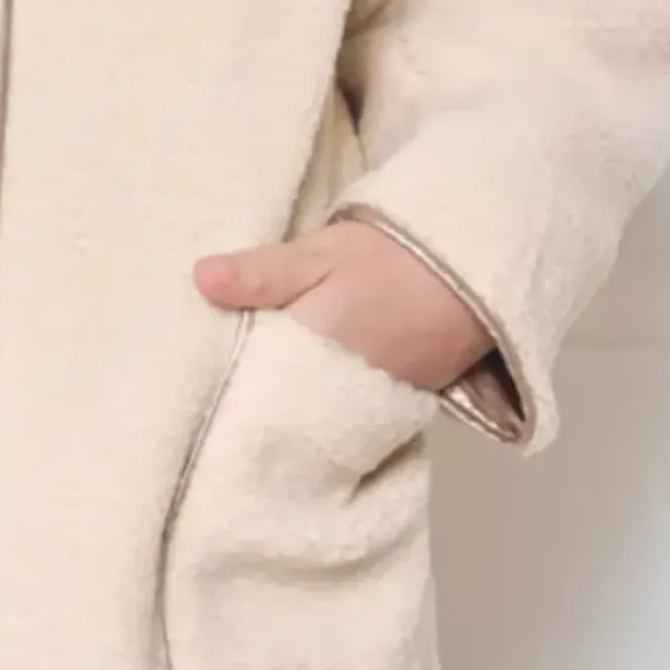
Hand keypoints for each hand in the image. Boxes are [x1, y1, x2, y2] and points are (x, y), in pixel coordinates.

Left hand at [192, 214, 493, 394]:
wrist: (473, 262)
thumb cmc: (386, 255)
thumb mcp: (319, 252)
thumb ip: (262, 272)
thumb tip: (199, 280)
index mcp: (314, 350)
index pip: (255, 390)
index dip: (226, 394)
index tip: (196, 395)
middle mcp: (341, 391)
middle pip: (284, 412)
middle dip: (254, 409)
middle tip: (214, 407)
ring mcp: (376, 403)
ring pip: (316, 418)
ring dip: (290, 413)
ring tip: (250, 408)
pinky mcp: (403, 404)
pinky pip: (350, 417)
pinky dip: (327, 412)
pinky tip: (304, 403)